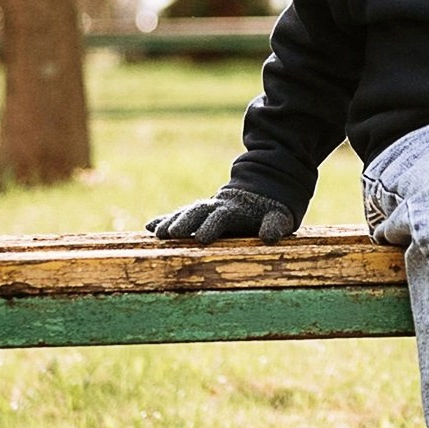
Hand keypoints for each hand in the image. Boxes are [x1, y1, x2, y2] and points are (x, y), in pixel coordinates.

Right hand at [148, 186, 295, 243]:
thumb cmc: (271, 209)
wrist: (261, 189)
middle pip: (198, 212)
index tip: (202, 238)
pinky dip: (165, 219)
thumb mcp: (279, 216)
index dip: (212, 226)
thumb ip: (274, 225)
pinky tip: (149, 227)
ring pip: (186, 213)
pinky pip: (179, 215)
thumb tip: (269, 237)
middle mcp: (216, 206)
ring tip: (159, 234)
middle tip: (172, 234)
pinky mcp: (198, 214)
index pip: (222, 217)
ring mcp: (205, 208)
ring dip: (171, 222)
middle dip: (184, 222)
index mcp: (235, 208)